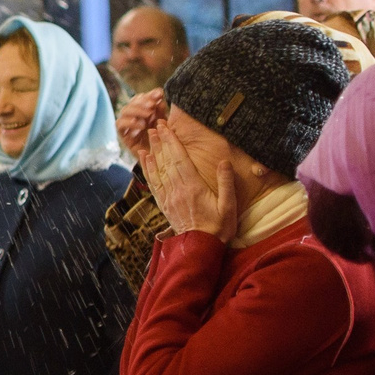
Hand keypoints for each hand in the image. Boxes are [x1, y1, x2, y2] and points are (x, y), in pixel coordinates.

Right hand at [115, 90, 164, 152]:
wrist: (160, 161)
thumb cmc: (163, 142)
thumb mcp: (164, 124)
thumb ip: (161, 110)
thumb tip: (159, 95)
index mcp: (145, 112)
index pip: (142, 98)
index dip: (149, 94)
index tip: (159, 93)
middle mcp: (134, 117)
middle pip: (132, 102)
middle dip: (142, 101)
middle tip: (152, 104)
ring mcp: (127, 126)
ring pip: (125, 111)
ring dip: (136, 110)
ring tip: (149, 114)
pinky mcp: (123, 136)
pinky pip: (119, 125)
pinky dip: (130, 122)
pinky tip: (142, 125)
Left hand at [137, 123, 235, 240]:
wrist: (200, 249)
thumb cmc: (218, 228)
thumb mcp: (229, 206)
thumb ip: (226, 183)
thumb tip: (224, 162)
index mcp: (193, 187)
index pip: (180, 159)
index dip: (172, 141)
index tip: (166, 127)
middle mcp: (177, 190)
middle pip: (167, 161)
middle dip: (161, 142)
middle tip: (155, 125)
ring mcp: (169, 198)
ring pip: (158, 170)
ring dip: (153, 152)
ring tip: (149, 137)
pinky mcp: (165, 205)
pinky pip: (154, 183)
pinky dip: (148, 169)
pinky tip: (145, 160)